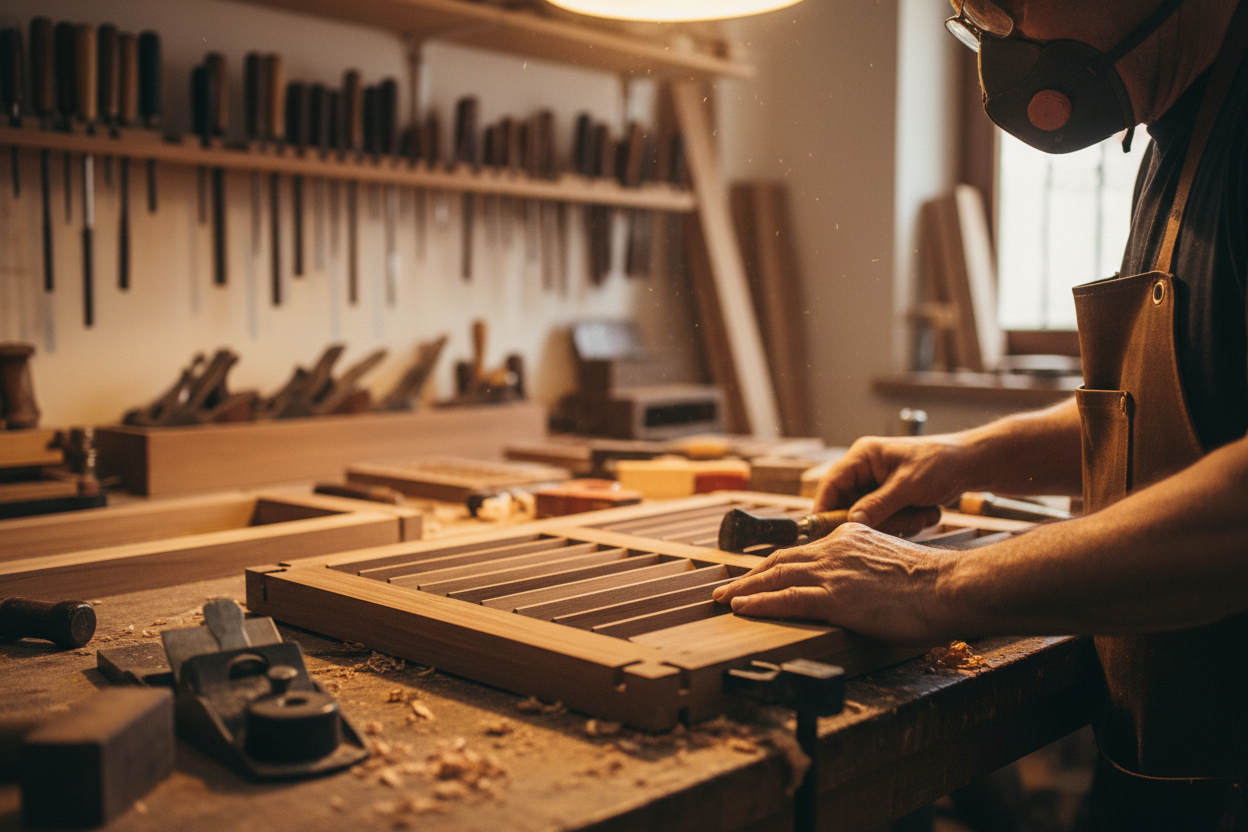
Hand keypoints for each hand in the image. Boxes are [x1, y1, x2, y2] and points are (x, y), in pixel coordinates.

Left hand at [710, 523, 951, 641]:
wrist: (949, 587)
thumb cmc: (933, 583)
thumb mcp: (893, 563)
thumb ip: (870, 568)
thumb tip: (863, 587)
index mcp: (851, 537)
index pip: (803, 551)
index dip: (776, 564)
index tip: (759, 574)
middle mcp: (836, 549)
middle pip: (781, 560)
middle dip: (750, 575)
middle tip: (726, 588)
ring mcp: (833, 572)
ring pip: (776, 577)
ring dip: (745, 589)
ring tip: (723, 599)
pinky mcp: (834, 597)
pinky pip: (786, 599)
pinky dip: (759, 603)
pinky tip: (742, 608)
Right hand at [816, 434, 975, 527]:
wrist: (971, 464)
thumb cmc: (941, 463)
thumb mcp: (909, 485)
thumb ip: (879, 505)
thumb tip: (852, 522)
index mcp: (863, 456)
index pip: (831, 484)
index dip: (824, 509)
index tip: (824, 534)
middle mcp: (865, 471)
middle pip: (849, 506)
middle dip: (875, 520)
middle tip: (900, 522)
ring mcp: (877, 487)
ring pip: (869, 518)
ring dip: (896, 522)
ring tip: (921, 512)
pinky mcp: (889, 500)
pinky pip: (885, 521)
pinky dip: (905, 523)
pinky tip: (924, 512)